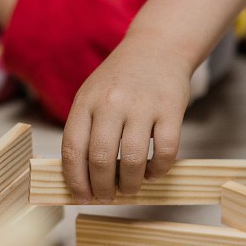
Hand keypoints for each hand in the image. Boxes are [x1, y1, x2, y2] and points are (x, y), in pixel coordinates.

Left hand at [62, 34, 192, 202]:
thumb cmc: (121, 80)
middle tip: (106, 197)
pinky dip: (159, 170)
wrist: (157, 48)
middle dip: (102, 188)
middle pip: (101, 159)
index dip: (76, 180)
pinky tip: (153, 172)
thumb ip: (85, 130)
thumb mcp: (92, 96)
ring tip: (129, 188)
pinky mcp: (170, 110)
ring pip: (133, 160)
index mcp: (87, 101)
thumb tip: (82, 178)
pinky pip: (165, 152)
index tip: (82, 196)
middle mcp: (112, 103)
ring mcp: (143, 106)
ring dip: (130, 184)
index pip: (74, 149)